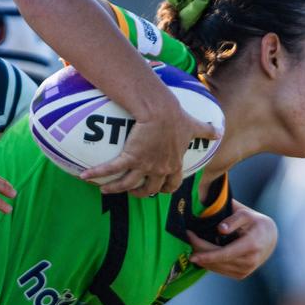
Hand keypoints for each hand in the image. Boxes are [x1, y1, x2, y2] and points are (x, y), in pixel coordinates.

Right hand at [82, 110, 221, 197]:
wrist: (161, 111)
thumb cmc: (177, 117)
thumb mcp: (194, 126)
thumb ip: (206, 130)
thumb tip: (219, 130)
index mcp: (174, 164)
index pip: (172, 185)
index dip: (165, 190)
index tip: (159, 191)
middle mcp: (159, 170)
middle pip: (149, 190)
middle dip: (140, 193)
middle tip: (131, 191)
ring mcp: (144, 166)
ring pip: (128, 185)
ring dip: (116, 189)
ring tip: (104, 189)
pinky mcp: (130, 158)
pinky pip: (112, 170)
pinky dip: (98, 174)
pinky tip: (85, 176)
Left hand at [186, 201, 277, 279]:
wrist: (270, 237)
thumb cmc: (255, 222)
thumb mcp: (246, 214)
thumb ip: (233, 220)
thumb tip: (220, 229)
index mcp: (251, 246)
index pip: (224, 253)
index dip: (206, 252)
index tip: (191, 244)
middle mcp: (249, 261)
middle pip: (217, 260)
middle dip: (200, 251)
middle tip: (188, 238)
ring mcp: (245, 270)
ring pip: (216, 267)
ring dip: (202, 258)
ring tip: (192, 246)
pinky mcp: (241, 275)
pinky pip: (220, 271)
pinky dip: (209, 263)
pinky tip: (202, 255)